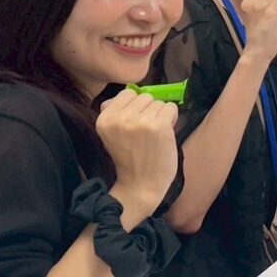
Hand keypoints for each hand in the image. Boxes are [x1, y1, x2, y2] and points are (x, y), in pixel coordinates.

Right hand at [96, 89, 179, 214]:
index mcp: (104, 119)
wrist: (141, 185)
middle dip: (149, 110)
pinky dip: (172, 119)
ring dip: (160, 116)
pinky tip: (164, 134)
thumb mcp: (112, 134)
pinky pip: (171, 108)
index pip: (126, 93)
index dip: (135, 106)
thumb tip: (128, 91)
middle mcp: (120, 118)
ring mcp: (140, 122)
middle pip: (144, 96)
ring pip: (158, 102)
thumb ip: (116, 112)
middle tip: (146, 131)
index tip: (135, 123)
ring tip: (154, 135)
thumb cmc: (130, 158)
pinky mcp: (159, 126)